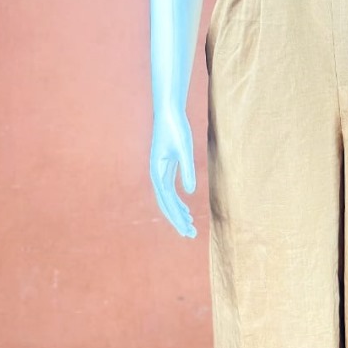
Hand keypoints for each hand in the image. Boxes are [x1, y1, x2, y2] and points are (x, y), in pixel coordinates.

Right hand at [150, 109, 197, 237]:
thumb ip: (187, 170)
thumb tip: (189, 193)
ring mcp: (160, 171)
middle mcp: (156, 174)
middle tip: (191, 235)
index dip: (176, 217)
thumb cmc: (176, 128)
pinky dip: (178, 201)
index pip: (167, 201)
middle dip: (178, 220)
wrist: (169, 112)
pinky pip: (170, 190)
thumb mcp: (185, 149)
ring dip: (178, 212)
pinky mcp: (166, 167)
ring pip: (168, 198)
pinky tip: (185, 208)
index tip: (186, 230)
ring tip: (190, 225)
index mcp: (158, 172)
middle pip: (166, 204)